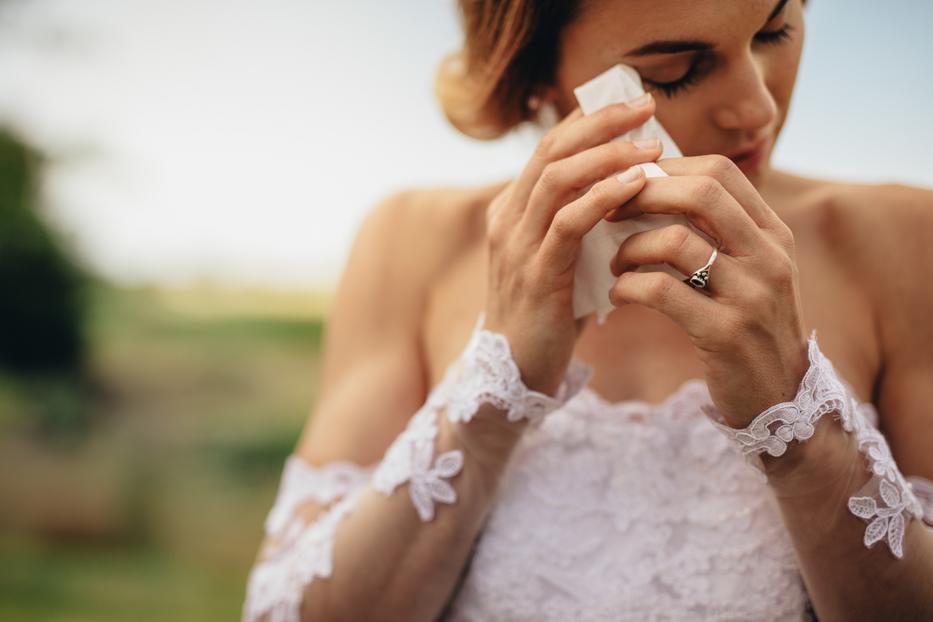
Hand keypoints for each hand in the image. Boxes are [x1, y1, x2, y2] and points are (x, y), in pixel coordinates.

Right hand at [483, 92, 663, 396]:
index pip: (551, 147)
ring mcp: (517, 245)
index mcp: (513, 210)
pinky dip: (603, 199)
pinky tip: (637, 186)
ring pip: (558, 179)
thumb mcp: (565, 258)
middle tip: (646, 106)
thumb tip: (638, 189)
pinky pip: (568, 223)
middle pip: (552, 150)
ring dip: (608, 156)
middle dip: (601, 122)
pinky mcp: (536, 274)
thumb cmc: (550, 314)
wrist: (517, 372)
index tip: (634, 104)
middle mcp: (508, 218)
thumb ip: (584, 224)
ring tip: (653, 146)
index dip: (591, 120)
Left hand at [604, 154, 810, 427]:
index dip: (667, 167)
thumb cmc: (750, 326)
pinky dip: (628, 287)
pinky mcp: (725, 333)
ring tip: (615, 263)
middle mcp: (768, 256)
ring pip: (675, 241)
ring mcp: (750, 295)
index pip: (719, 171)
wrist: (780, 397)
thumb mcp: (751, 271)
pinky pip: (662, 292)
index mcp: (772, 233)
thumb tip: (660, 184)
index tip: (630, 183)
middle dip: (644, 194)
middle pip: (700, 192)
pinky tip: (618, 294)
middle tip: (609, 212)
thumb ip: (721, 230)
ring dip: (630, 247)